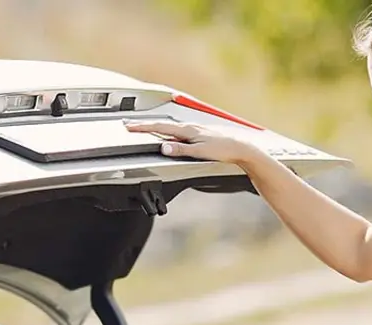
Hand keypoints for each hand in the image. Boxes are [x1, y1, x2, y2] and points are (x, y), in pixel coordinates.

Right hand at [123, 119, 260, 165]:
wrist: (241, 147)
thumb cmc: (224, 149)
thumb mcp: (200, 152)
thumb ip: (180, 150)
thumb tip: (164, 147)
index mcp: (187, 130)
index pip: (160, 127)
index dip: (143, 127)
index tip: (130, 127)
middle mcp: (189, 127)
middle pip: (162, 124)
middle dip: (145, 125)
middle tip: (130, 125)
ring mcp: (194, 129)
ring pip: (169, 126)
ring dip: (155, 127)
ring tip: (143, 128)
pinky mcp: (199, 133)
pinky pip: (177, 130)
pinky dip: (167, 130)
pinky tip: (167, 134)